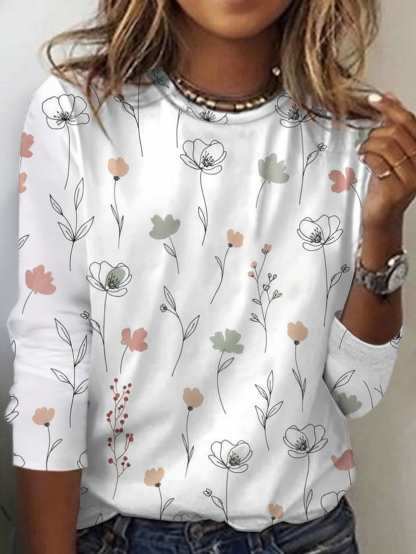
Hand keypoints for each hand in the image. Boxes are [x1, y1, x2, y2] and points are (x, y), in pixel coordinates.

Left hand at [356, 92, 415, 228]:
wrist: (382, 215)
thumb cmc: (386, 184)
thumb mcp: (392, 152)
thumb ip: (392, 126)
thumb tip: (390, 97)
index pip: (410, 121)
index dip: (391, 107)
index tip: (374, 99)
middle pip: (397, 131)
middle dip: (376, 132)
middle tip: (367, 141)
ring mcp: (411, 177)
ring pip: (386, 145)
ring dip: (368, 145)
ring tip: (364, 152)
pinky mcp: (396, 188)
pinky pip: (378, 162)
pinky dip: (366, 156)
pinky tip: (364, 159)